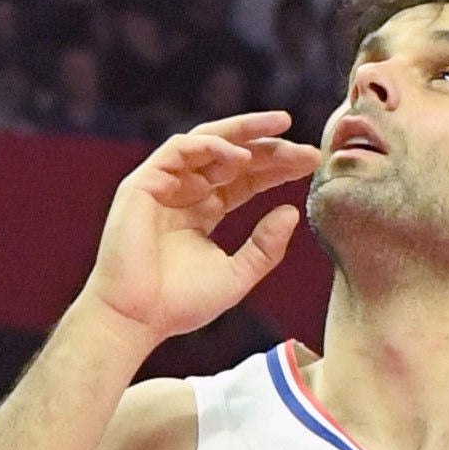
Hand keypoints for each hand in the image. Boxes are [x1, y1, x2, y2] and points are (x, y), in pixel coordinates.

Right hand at [86, 115, 324, 346]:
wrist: (138, 317)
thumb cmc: (180, 303)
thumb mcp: (238, 274)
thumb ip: (265, 246)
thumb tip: (291, 211)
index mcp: (203, 211)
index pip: (245, 178)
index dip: (277, 168)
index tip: (311, 162)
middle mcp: (184, 192)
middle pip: (231, 156)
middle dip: (269, 146)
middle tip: (305, 146)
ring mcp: (163, 185)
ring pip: (206, 142)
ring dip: (243, 134)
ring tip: (281, 132)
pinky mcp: (143, 183)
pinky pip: (178, 150)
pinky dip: (210, 146)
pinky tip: (240, 155)